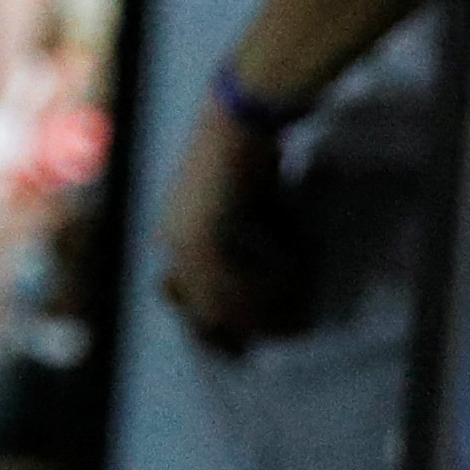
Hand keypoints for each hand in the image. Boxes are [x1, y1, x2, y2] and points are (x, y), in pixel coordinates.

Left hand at [156, 101, 315, 354]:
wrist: (238, 120)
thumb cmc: (248, 157)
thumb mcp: (249, 208)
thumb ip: (253, 245)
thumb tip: (283, 277)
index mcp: (173, 240)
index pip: (188, 301)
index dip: (219, 328)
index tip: (246, 348)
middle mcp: (170, 246)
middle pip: (207, 310)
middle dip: (249, 327)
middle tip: (289, 334)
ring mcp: (181, 243)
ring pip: (223, 301)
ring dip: (266, 309)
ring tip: (300, 311)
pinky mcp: (201, 237)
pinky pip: (236, 282)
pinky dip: (271, 286)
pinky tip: (298, 279)